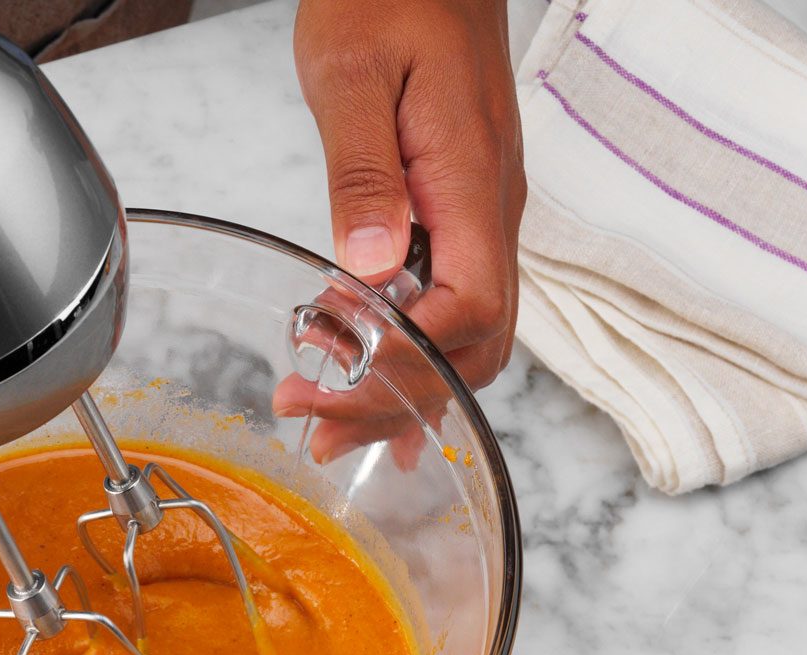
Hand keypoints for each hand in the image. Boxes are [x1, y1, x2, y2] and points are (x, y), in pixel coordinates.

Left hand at [293, 0, 524, 389]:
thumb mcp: (351, 75)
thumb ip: (363, 174)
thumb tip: (370, 264)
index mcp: (471, 181)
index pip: (466, 311)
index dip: (405, 365)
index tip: (332, 388)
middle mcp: (488, 208)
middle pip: (474, 344)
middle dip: (399, 399)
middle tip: (318, 427)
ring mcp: (478, 213)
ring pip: (465, 333)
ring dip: (401, 384)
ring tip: (324, 412)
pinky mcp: (456, 211)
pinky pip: (450, 302)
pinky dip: (409, 352)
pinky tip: (368, 379)